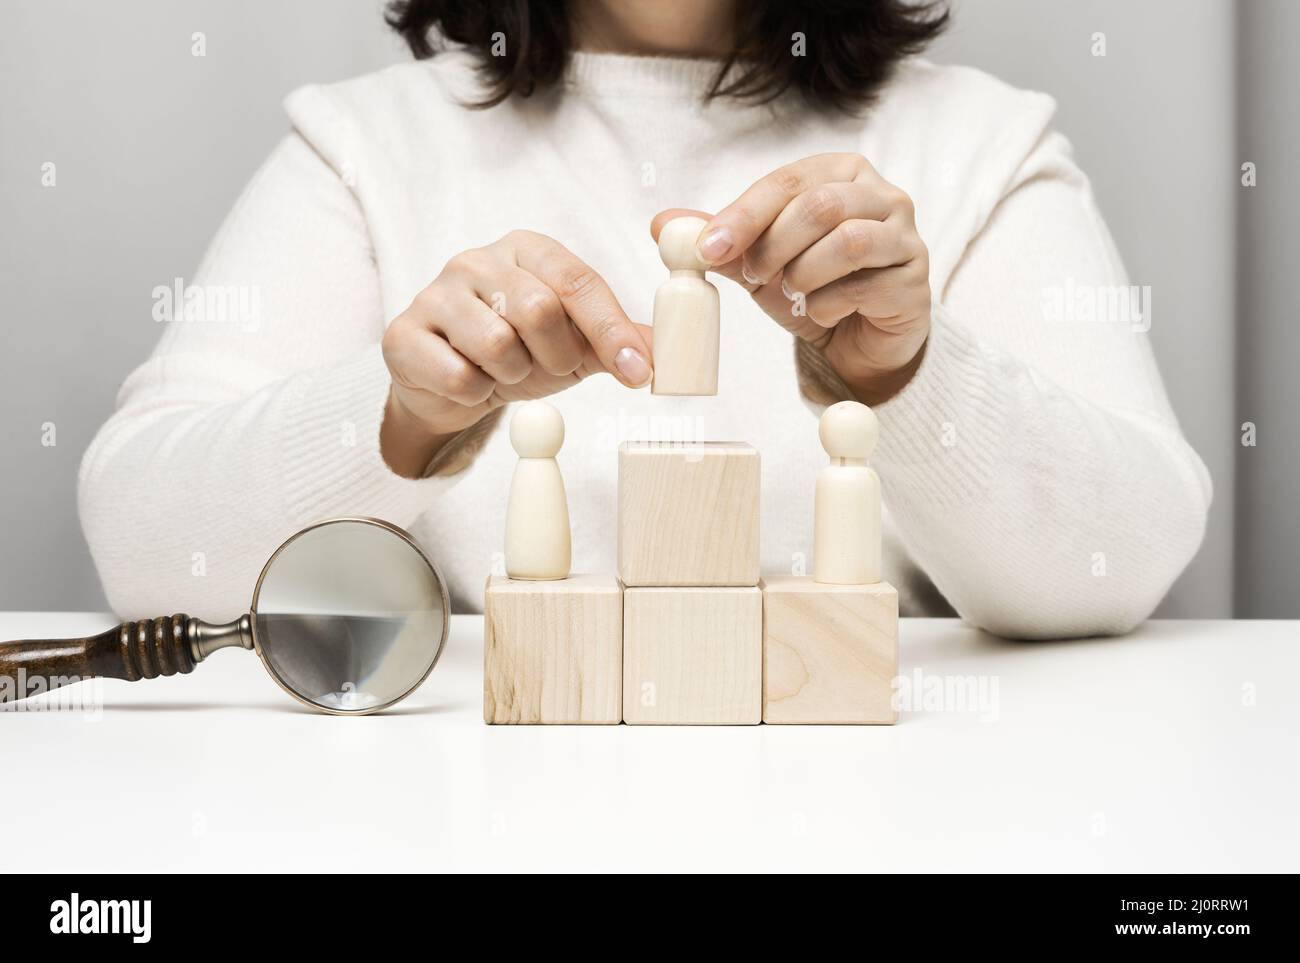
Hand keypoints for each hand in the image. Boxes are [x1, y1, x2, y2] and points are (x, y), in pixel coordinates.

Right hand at [380, 230, 652, 476]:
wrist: (449, 384)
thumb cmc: (519, 353)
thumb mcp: (576, 345)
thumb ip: (620, 342)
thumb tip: (669, 355)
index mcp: (528, 250)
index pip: (579, 281)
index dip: (612, 330)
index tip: (638, 373)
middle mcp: (478, 259)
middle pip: (539, 309)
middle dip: (556, 356)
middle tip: (549, 368)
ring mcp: (436, 293)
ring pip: (496, 344)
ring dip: (511, 376)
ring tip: (502, 372)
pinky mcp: (403, 333)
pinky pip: (456, 375)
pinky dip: (473, 392)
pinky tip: (467, 381)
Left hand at [654, 153, 930, 404]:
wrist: (856, 341)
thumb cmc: (813, 288)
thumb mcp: (759, 263)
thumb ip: (721, 241)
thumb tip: (662, 224)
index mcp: (842, 174)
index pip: (789, 181)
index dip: (745, 214)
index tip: (708, 247)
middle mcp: (882, 195)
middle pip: (820, 205)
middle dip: (774, 245)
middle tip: (753, 276)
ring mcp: (906, 236)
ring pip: (848, 241)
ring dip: (804, 274)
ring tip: (793, 292)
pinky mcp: (915, 280)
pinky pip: (865, 285)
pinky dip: (828, 304)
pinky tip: (821, 313)